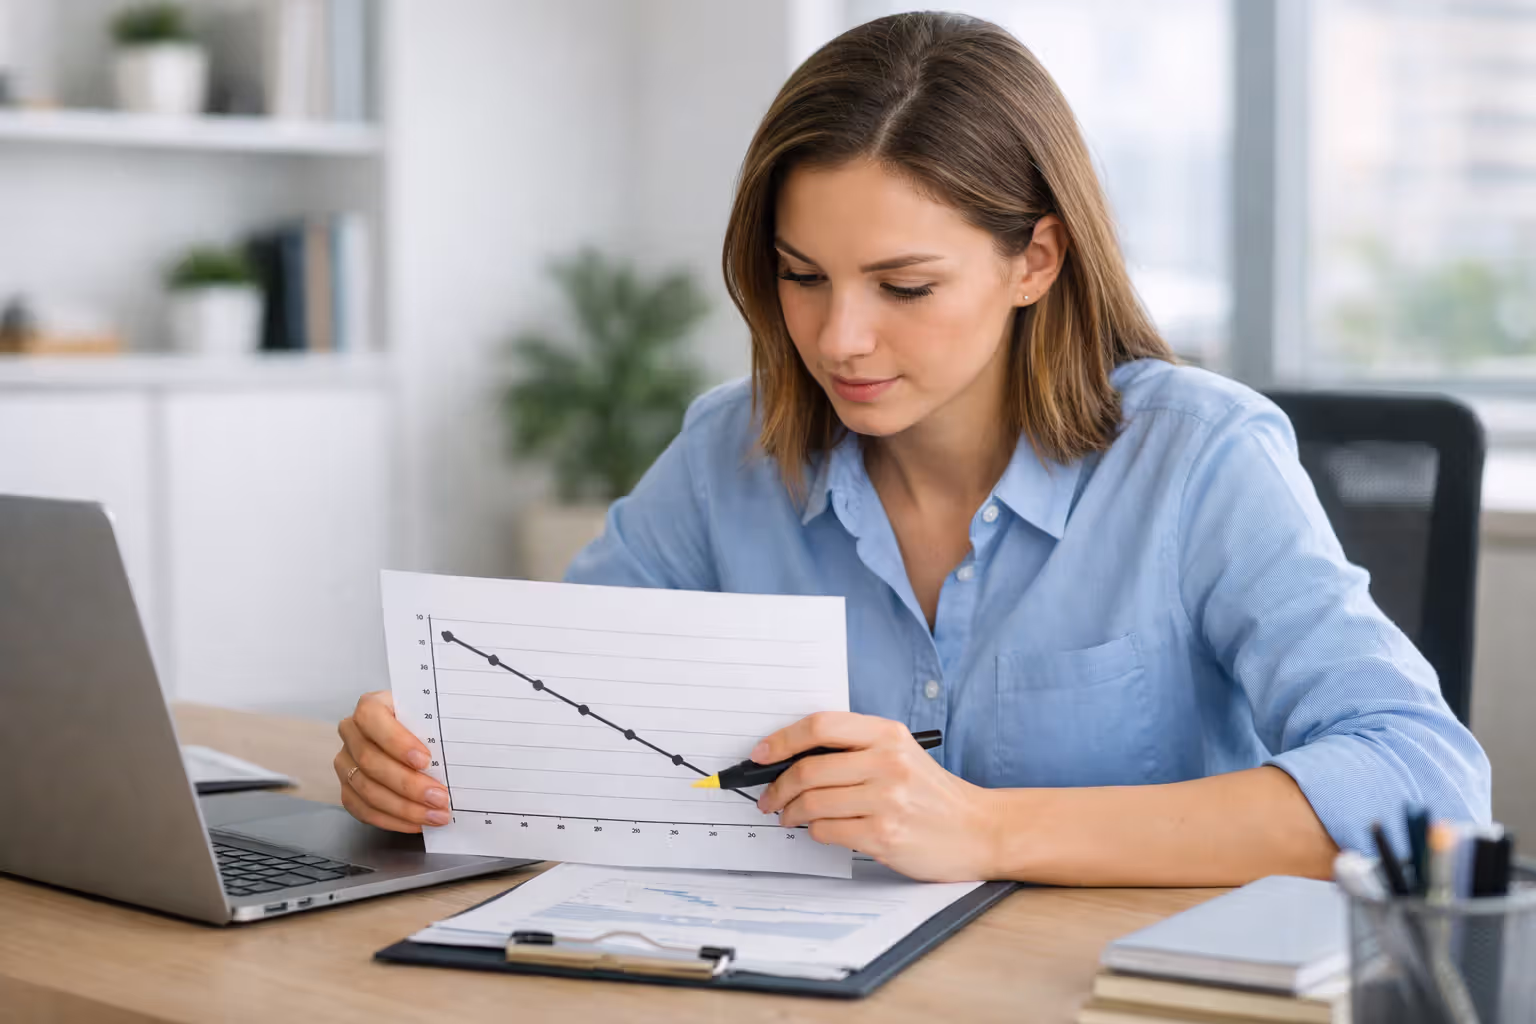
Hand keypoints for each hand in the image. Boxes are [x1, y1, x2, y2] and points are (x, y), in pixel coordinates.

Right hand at [335, 690, 450, 831]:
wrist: (412, 735)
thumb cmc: (424, 723)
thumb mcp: (431, 714)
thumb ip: (438, 727)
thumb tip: (461, 752)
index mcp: (370, 705)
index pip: (372, 718)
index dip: (396, 741)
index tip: (425, 760)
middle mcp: (351, 732)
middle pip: (371, 761)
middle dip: (408, 784)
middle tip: (440, 797)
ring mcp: (346, 762)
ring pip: (367, 790)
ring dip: (404, 808)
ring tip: (434, 815)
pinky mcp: (347, 787)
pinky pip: (363, 810)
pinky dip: (392, 820)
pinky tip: (416, 823)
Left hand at [754, 712, 998, 881]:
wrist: (978, 829)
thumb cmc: (932, 793)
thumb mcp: (900, 753)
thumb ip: (855, 749)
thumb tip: (791, 757)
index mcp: (887, 734)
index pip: (820, 726)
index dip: (781, 739)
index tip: (760, 754)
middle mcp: (887, 762)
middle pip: (808, 769)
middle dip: (777, 786)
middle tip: (769, 798)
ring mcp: (886, 800)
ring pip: (812, 802)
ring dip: (791, 812)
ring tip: (789, 816)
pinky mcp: (884, 835)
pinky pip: (827, 831)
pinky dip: (814, 832)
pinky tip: (819, 830)